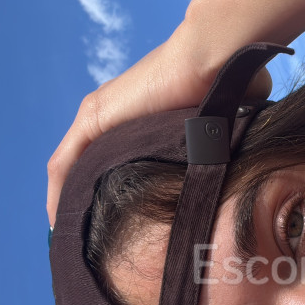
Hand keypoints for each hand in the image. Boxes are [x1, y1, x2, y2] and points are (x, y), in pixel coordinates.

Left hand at [46, 22, 271, 226]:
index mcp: (142, 122)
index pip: (115, 163)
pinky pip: (63, 163)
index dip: (111, 196)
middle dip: (86, 206)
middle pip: (88, 168)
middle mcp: (116, 117)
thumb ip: (225, 144)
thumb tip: (246, 166)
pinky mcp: (93, 117)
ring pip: (71, 168)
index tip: (115, 230)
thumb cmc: (229, 83)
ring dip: (66, 202)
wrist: (217, 60)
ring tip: (69, 239)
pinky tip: (59, 221)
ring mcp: (101, 115)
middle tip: (87, 244)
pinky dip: (57, 192)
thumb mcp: (225, 125)